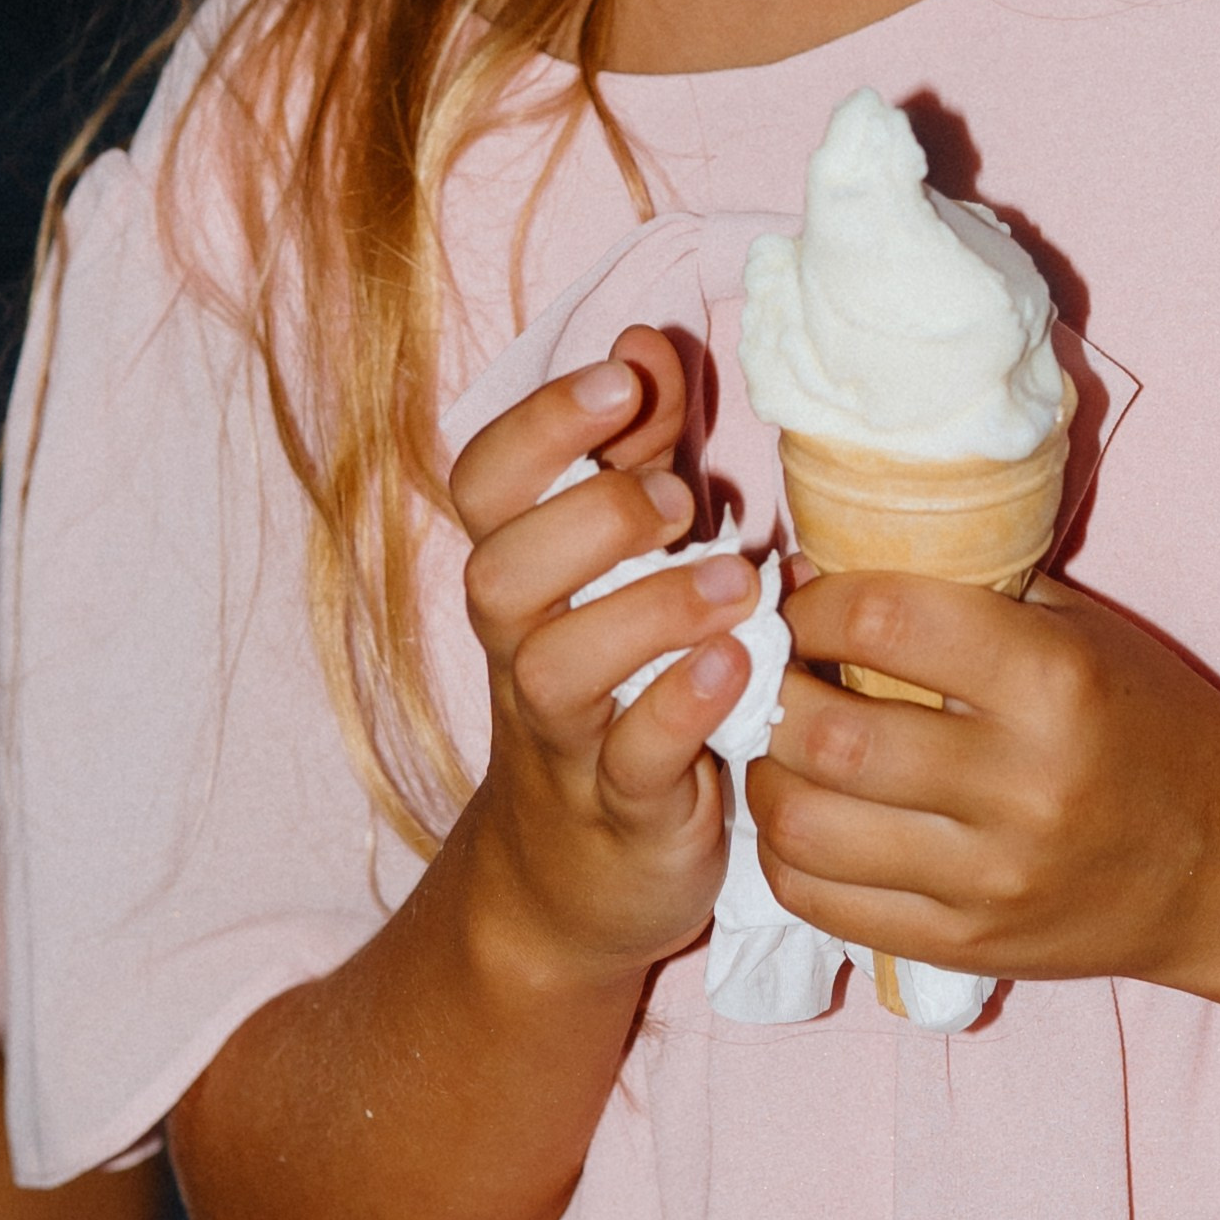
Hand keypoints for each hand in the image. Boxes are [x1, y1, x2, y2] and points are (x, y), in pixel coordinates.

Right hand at [448, 325, 759, 989]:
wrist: (575, 879)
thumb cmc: (621, 681)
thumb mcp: (628, 561)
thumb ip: (637, 452)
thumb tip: (642, 340)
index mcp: (524, 573)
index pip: (481, 482)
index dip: (541, 423)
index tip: (621, 379)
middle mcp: (522, 649)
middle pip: (499, 569)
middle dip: (591, 516)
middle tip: (686, 502)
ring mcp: (565, 736)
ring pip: (554, 667)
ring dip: (650, 610)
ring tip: (737, 583)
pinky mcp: (621, 812)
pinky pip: (631, 762)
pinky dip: (682, 708)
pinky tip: (738, 665)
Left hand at [754, 571, 1219, 988]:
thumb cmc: (1146, 718)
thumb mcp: (1076, 630)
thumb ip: (964, 595)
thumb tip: (817, 566)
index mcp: (1053, 680)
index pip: (885, 622)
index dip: (814, 605)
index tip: (798, 602)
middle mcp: (1021, 783)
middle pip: (830, 733)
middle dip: (771, 692)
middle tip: (766, 671)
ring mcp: (991, 878)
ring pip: (808, 827)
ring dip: (765, 775)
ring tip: (774, 743)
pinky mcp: (967, 945)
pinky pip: (826, 905)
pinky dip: (785, 856)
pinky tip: (800, 814)